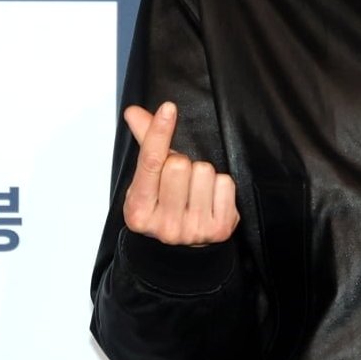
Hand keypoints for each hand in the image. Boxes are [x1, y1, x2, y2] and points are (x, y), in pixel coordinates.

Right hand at [122, 101, 239, 245]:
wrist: (181, 252)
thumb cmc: (162, 207)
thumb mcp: (147, 183)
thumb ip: (145, 144)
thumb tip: (134, 112)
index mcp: (139, 210)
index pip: (150, 163)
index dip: (159, 132)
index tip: (168, 108)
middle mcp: (164, 224)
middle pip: (180, 163)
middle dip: (183, 163)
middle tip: (180, 180)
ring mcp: (193, 229)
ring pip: (205, 171)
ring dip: (203, 175)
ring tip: (195, 192)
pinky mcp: (219, 229)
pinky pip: (226, 183)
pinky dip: (221, 186)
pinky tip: (211, 199)